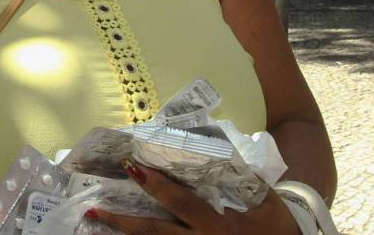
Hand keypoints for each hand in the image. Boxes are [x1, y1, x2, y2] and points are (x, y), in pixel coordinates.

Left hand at [86, 160, 299, 234]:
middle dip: (121, 223)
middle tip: (94, 210)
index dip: (155, 185)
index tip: (133, 167)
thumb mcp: (264, 198)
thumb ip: (239, 175)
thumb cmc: (279, 227)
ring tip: (96, 226)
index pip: (180, 202)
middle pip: (154, 234)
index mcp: (218, 226)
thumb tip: (211, 147)